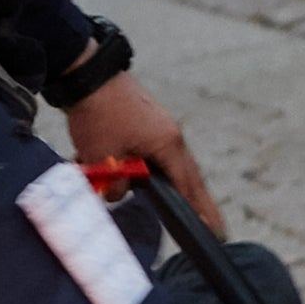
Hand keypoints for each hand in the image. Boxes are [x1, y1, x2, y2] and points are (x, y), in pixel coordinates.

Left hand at [63, 71, 215, 228]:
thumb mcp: (102, 157)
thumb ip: (114, 185)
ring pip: (167, 165)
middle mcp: (170, 135)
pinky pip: (151, 153)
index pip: (186, 185)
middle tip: (217, 228)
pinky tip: (125, 175)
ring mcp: (159, 127)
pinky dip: (144, 168)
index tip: (213, 230)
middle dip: (199, 203)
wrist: (87, 74)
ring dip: (166, 184)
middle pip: (188, 176)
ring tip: (177, 206)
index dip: (198, 209)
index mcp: (167, 143)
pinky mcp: (144, 122)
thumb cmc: (98, 114)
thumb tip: (117, 194)